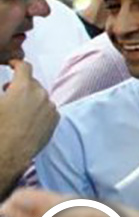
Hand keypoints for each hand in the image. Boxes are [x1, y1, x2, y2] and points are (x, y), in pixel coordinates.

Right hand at [0, 60, 57, 188]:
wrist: (9, 153)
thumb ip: (3, 90)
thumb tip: (6, 90)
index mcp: (23, 87)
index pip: (24, 67)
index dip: (17, 64)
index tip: (13, 65)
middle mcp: (40, 94)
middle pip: (32, 82)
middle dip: (20, 84)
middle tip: (7, 91)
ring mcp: (50, 107)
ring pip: (41, 96)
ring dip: (30, 97)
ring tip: (17, 107)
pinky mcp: (55, 119)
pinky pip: (48, 108)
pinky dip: (39, 109)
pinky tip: (28, 118)